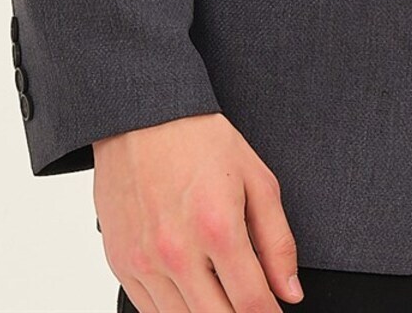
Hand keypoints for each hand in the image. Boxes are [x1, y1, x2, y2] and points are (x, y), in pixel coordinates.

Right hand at [94, 111, 304, 308]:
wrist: (142, 118)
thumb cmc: (199, 140)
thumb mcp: (256, 179)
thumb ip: (277, 241)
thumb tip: (289, 291)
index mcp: (218, 228)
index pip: (251, 303)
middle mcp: (178, 252)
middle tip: (251, 304)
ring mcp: (145, 262)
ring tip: (224, 298)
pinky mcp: (121, 264)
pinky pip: (151, 312)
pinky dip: (176, 311)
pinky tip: (193, 295)